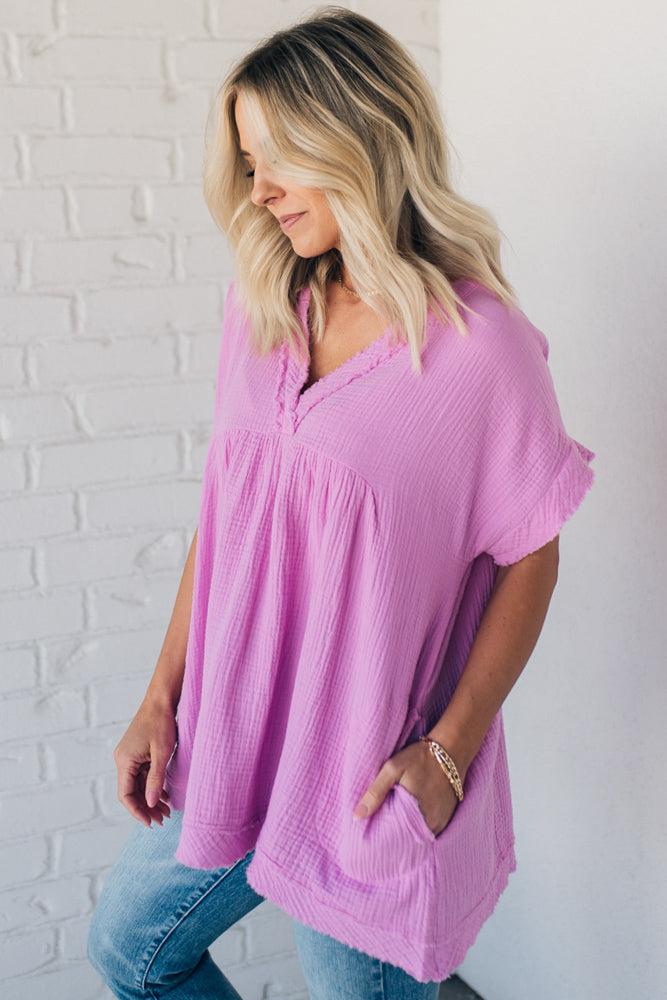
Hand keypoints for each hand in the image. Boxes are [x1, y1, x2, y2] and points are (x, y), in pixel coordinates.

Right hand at [113, 696, 175, 826]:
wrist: (161, 700)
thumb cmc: (161, 723)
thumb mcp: (162, 753)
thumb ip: (155, 779)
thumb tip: (150, 804)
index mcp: (124, 761)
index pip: (125, 795)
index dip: (137, 811)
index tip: (151, 822)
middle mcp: (123, 760)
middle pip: (131, 792)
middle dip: (146, 807)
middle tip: (163, 820)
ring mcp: (130, 756)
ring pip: (138, 785)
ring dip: (150, 798)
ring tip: (166, 812)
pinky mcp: (138, 753)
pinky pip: (143, 775)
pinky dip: (152, 786)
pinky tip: (165, 796)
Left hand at [352, 738, 461, 835]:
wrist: (452, 749)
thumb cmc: (419, 757)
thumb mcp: (392, 769)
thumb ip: (375, 793)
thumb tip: (356, 816)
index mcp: (414, 814)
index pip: (394, 839)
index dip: (382, 838)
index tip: (372, 836)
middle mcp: (431, 823)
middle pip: (408, 839)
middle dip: (395, 837)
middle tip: (382, 830)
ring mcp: (441, 822)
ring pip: (420, 836)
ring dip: (408, 833)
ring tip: (396, 824)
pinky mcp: (448, 818)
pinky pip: (431, 830)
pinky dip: (420, 827)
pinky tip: (412, 818)